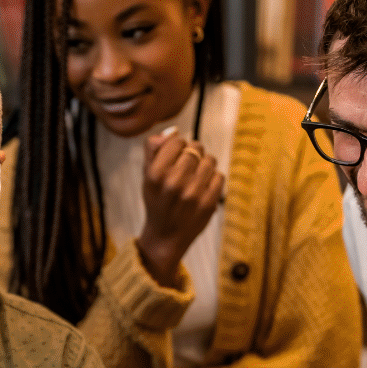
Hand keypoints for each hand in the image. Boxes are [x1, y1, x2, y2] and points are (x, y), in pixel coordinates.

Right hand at [135, 127, 224, 286]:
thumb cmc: (157, 200)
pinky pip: (219, 175)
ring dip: (205, 165)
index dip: (177, 145)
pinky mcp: (209, 203)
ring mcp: (194, 193)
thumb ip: (153, 149)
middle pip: (195, 148)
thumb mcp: (146, 175)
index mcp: (156, 174)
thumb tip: (174, 131)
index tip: (175, 156)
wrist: (166, 237)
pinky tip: (203, 188)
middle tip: (187, 166)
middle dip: (193, 153)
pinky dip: (213, 179)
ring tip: (196, 177)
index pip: (176, 141)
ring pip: (210, 160)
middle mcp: (174, 182)